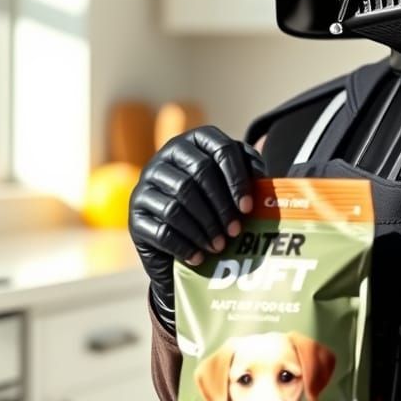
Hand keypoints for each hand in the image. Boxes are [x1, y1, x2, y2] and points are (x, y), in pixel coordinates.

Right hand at [129, 125, 264, 309]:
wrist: (180, 239)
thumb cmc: (216, 205)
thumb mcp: (234, 186)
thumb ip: (251, 174)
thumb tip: (266, 179)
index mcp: (193, 142)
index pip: (219, 149)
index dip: (236, 177)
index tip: (248, 207)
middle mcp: (165, 158)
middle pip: (197, 175)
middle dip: (221, 206)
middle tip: (236, 231)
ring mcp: (145, 185)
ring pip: (178, 203)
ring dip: (204, 228)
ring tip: (220, 246)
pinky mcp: (135, 215)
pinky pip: (161, 229)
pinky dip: (184, 245)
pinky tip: (200, 257)